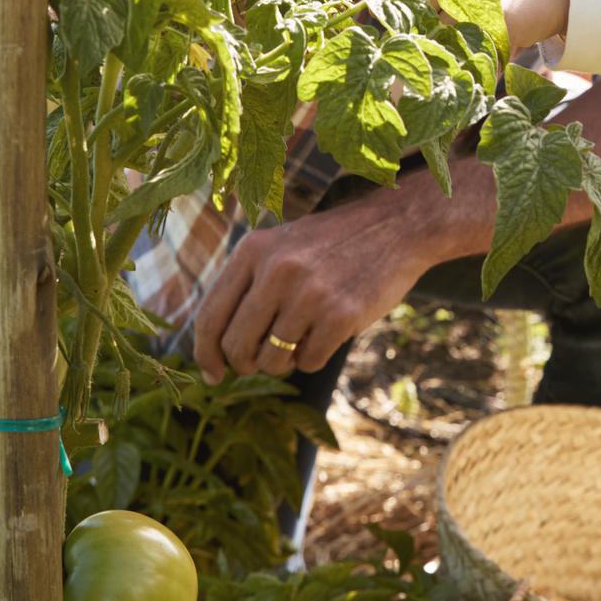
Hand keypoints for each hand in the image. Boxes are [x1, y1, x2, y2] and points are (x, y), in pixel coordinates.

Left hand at [189, 192, 444, 382]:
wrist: (394, 226)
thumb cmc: (330, 245)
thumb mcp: (280, 247)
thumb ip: (247, 287)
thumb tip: (216, 351)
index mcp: (252, 250)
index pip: (210, 316)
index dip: (205, 353)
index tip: (212, 374)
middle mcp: (276, 270)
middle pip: (237, 346)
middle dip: (246, 364)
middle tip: (261, 361)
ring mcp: (310, 293)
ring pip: (272, 360)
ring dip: (283, 362)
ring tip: (299, 340)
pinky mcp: (341, 314)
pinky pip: (308, 362)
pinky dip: (313, 357)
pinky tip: (327, 333)